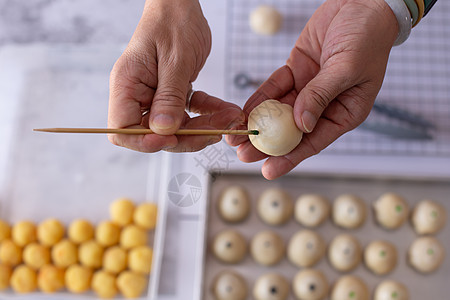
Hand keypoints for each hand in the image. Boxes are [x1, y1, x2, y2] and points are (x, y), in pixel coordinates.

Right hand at [108, 0, 243, 151]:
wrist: (182, 4)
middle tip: (217, 131)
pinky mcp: (174, 93)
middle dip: (187, 137)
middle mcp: (138, 94)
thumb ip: (169, 96)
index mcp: (127, 84)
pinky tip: (226, 110)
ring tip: (230, 119)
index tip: (170, 138)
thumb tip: (163, 130)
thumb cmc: (173, 21)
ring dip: (205, 127)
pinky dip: (209, 113)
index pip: (122, 129)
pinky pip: (191, 112)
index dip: (144, 141)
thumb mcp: (174, 59)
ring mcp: (156, 95)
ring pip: (177, 127)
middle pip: (155, 134)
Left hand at [228, 0, 398, 178]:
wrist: (362, 4)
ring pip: (278, 112)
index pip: (314, 141)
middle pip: (291, 131)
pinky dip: (259, 99)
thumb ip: (321, 95)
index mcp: (345, 112)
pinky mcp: (295, 72)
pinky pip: (274, 89)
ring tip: (236, 136)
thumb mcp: (347, 68)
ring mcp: (308, 89)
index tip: (268, 170)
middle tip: (243, 155)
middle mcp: (324, 105)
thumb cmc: (367, 37)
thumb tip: (301, 125)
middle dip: (266, 144)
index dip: (290, 157)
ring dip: (257, 124)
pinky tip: (244, 111)